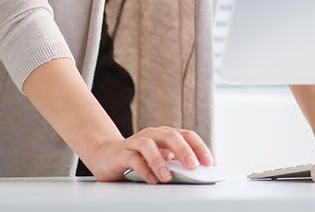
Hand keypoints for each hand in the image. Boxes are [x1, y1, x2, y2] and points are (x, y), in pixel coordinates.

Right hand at [81, 126, 213, 182]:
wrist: (106, 155)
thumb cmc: (137, 157)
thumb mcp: (160, 158)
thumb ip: (174, 161)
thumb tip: (194, 170)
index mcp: (165, 134)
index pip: (187, 135)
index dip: (199, 147)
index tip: (208, 162)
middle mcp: (152, 135)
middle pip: (171, 136)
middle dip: (184, 151)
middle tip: (193, 166)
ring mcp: (136, 142)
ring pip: (149, 145)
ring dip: (160, 162)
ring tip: (168, 177)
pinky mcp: (122, 153)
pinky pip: (133, 159)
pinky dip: (143, 169)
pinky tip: (151, 180)